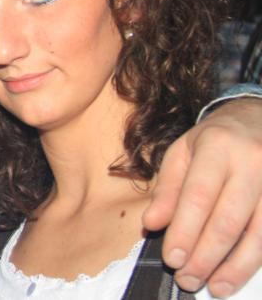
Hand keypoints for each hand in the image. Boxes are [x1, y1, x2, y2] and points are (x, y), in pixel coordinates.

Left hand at [143, 98, 261, 297]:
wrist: (257, 120)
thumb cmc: (213, 141)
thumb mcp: (182, 152)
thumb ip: (167, 189)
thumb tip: (152, 224)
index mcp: (217, 147)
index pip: (198, 196)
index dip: (185, 231)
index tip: (172, 258)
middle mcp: (252, 164)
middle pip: (229, 220)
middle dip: (206, 255)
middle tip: (187, 279)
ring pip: (258, 233)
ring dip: (234, 267)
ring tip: (213, 286)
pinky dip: (254, 260)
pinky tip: (236, 275)